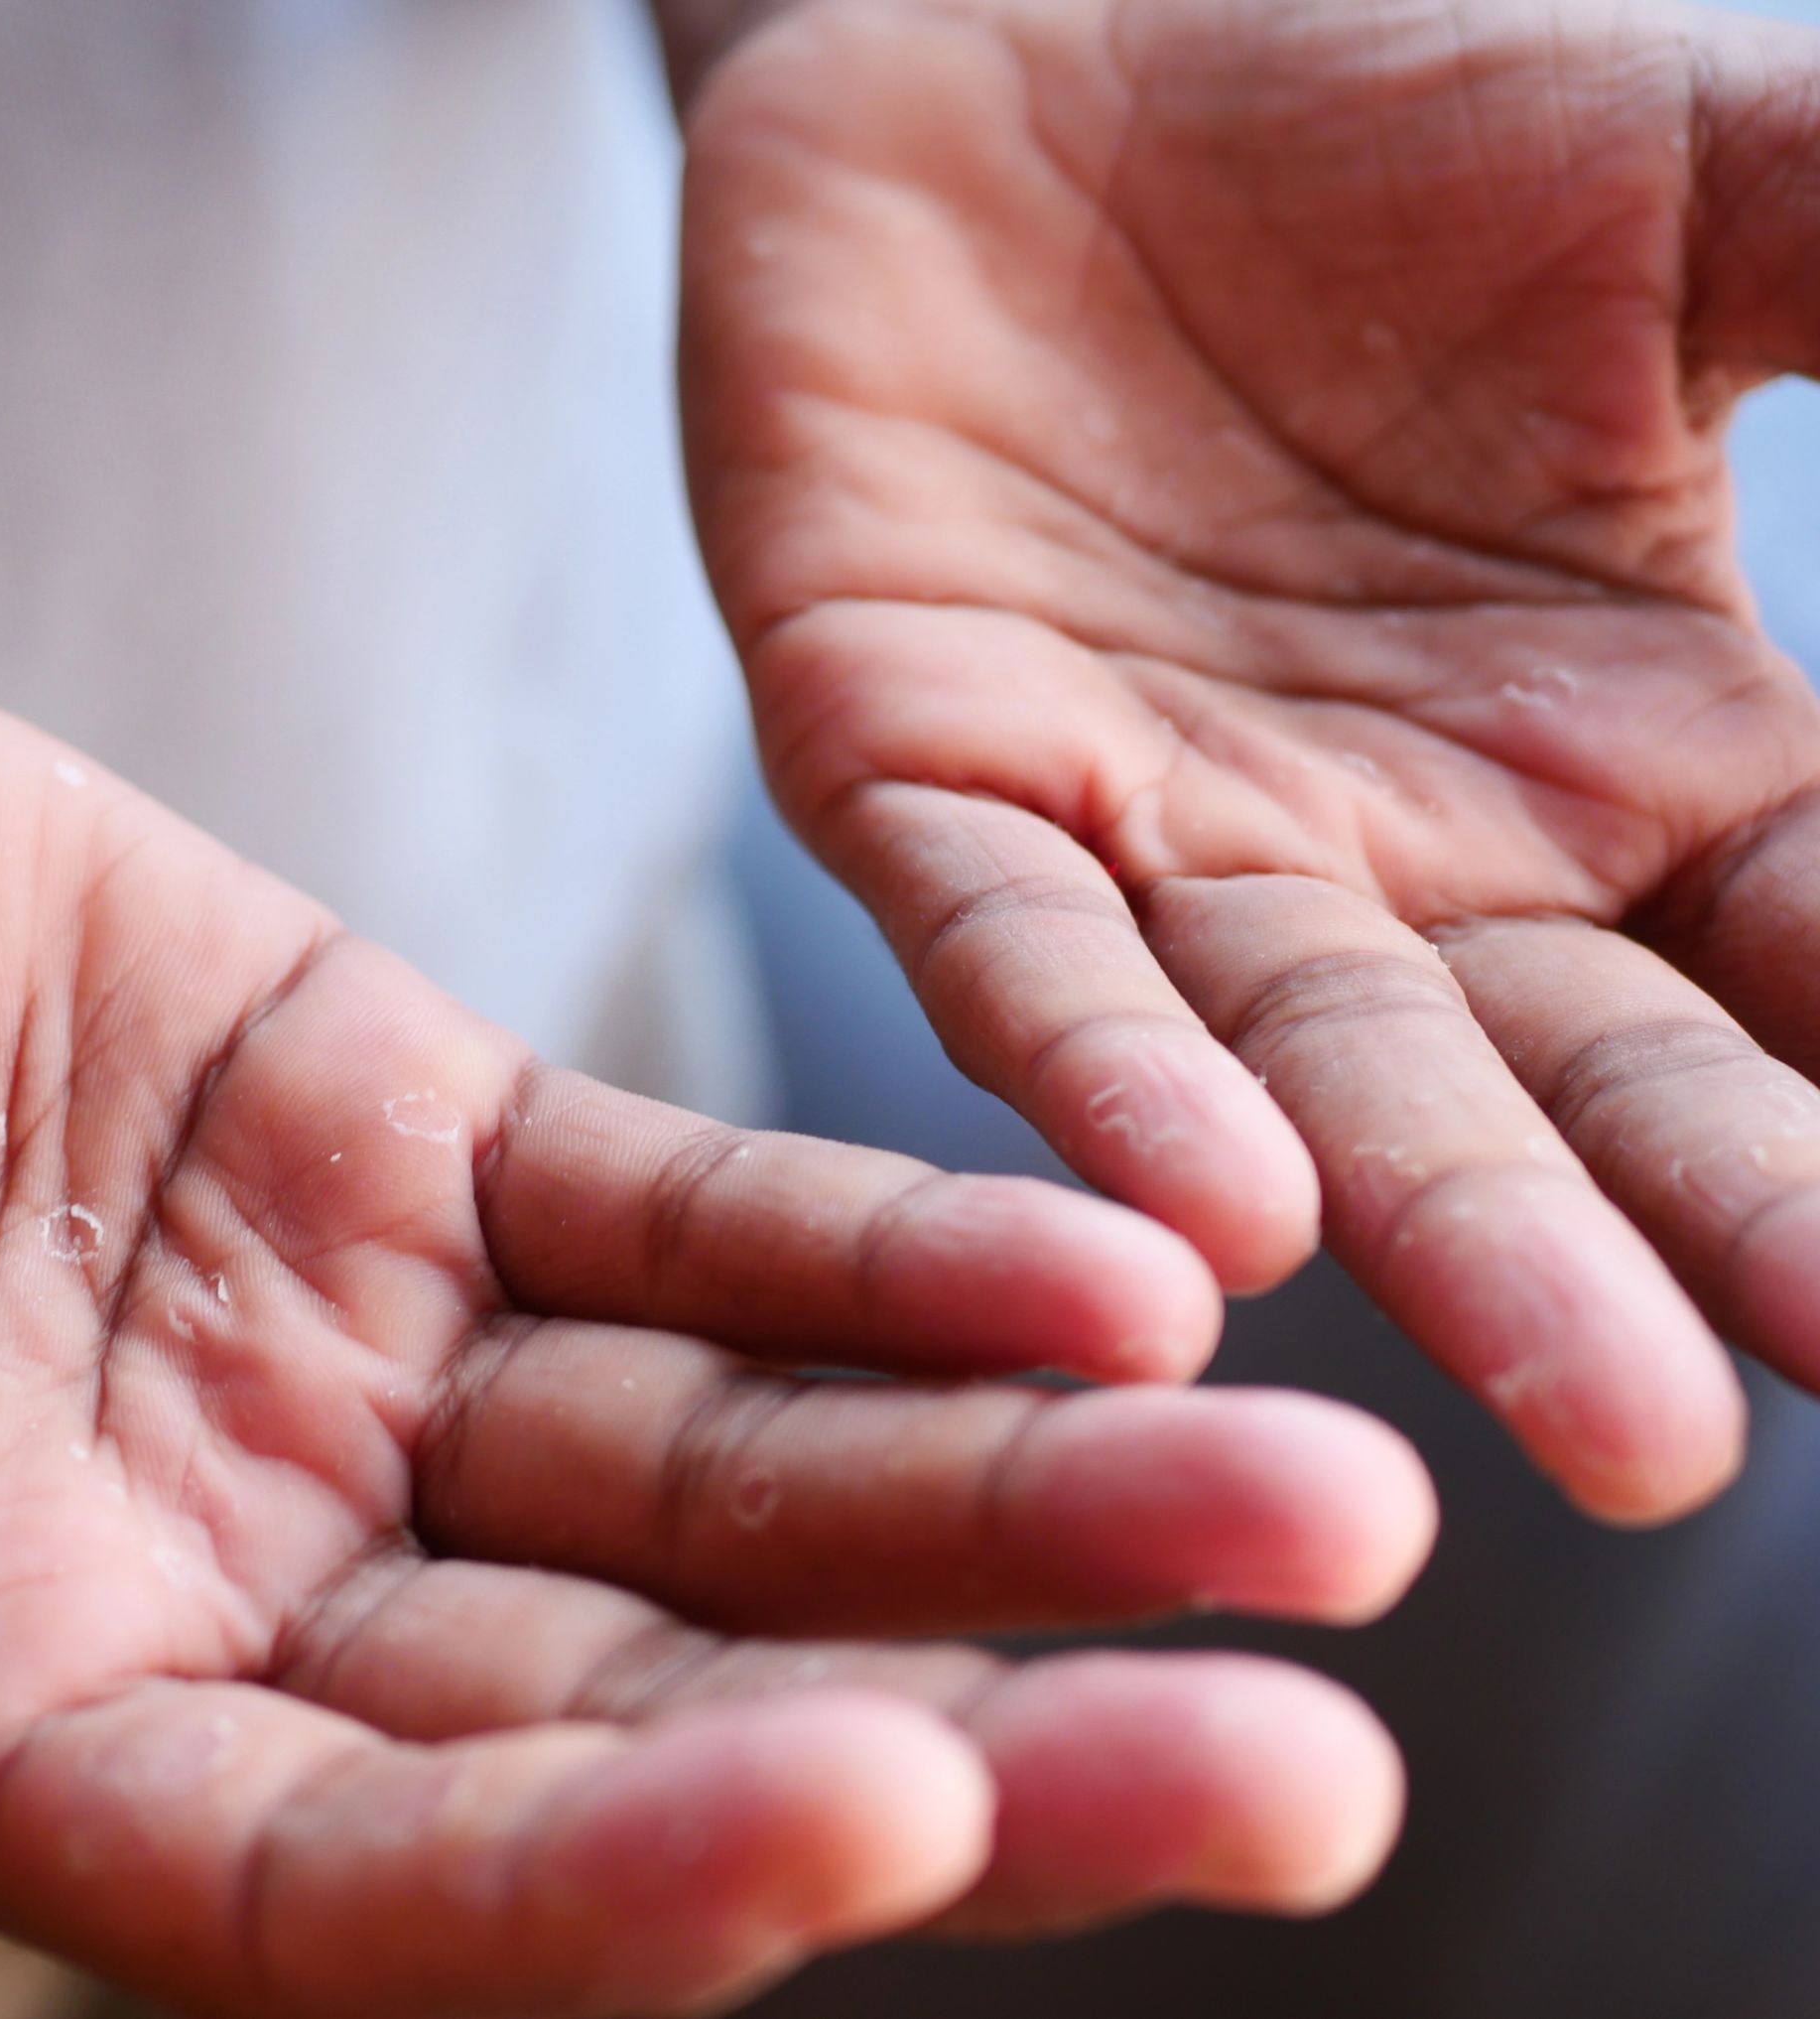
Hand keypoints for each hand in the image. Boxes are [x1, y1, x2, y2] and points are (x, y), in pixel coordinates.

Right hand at [0, 575, 1430, 2017]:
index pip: (360, 1894)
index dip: (622, 1885)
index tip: (901, 1814)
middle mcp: (225, 1588)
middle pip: (645, 1724)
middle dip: (976, 1734)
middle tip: (1306, 1758)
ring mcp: (345, 1361)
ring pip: (738, 1481)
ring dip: (1025, 1486)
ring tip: (1314, 1495)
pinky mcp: (405, 1132)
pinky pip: (692, 1221)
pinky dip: (894, 1248)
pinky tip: (1129, 1264)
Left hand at [682, 0, 1819, 1524]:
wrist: (1009, 28)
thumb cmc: (1352, 111)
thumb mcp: (1694, 179)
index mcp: (1621, 749)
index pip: (1813, 961)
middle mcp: (1396, 851)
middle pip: (1565, 1081)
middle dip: (1676, 1244)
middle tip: (1749, 1444)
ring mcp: (1151, 833)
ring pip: (1304, 1068)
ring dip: (1442, 1233)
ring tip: (1595, 1419)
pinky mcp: (915, 774)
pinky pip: (1011, 952)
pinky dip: (1108, 1080)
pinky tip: (1216, 1218)